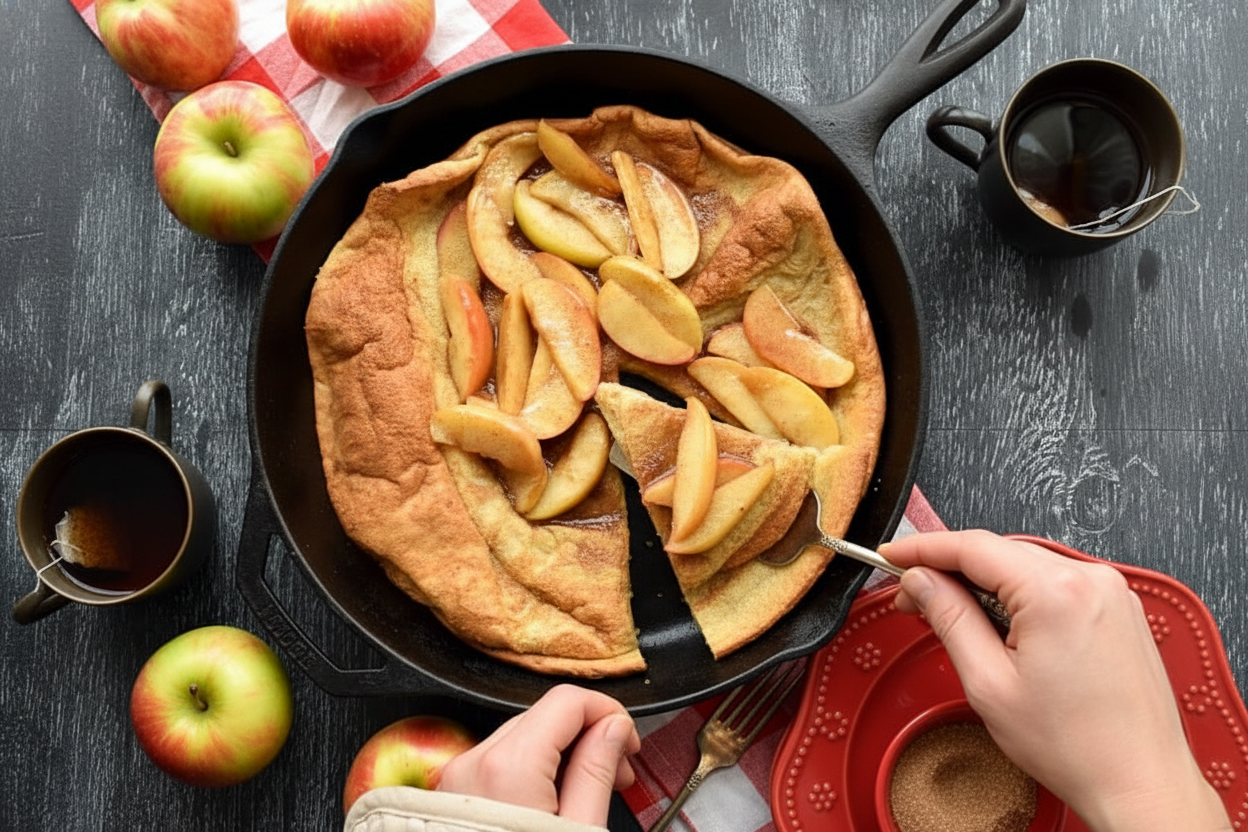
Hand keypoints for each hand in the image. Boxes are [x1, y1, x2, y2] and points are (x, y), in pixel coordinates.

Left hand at [437, 684, 640, 826]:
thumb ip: (597, 770)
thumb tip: (615, 729)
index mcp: (508, 767)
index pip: (567, 702)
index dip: (608, 713)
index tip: (628, 741)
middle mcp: (474, 763)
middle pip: (544, 716)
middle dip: (588, 735)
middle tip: (618, 772)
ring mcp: (458, 777)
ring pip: (523, 735)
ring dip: (562, 751)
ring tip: (589, 791)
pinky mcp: (452, 793)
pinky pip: (500, 760)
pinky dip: (533, 768)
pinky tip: (554, 800)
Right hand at [880, 530, 1230, 831]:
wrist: (1140, 782)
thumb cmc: (1076, 746)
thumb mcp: (988, 683)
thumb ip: (949, 619)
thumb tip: (921, 582)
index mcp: (1057, 592)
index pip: (972, 546)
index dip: (923, 549)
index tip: (893, 556)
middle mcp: (1091, 579)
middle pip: (999, 551)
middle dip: (950, 570)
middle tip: (912, 598)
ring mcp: (1111, 591)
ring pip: (1026, 565)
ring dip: (984, 583)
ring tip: (955, 618)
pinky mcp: (1118, 608)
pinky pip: (1055, 581)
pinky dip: (1020, 593)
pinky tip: (1000, 624)